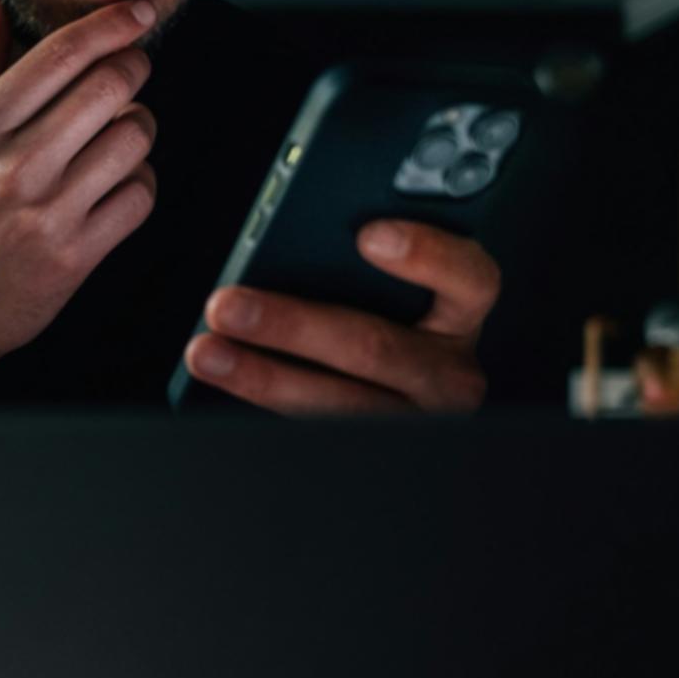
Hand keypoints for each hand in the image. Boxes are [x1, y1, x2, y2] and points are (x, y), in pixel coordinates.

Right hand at [0, 0, 159, 414]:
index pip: (59, 56)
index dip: (110, 24)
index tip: (134, 13)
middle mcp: (12, 168)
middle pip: (109, 88)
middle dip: (133, 68)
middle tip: (131, 70)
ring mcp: (47, 215)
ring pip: (134, 140)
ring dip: (139, 127)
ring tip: (120, 133)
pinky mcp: (75, 258)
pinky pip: (139, 198)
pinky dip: (139, 183)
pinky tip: (117, 184)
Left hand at [183, 220, 500, 413]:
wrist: (385, 397)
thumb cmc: (377, 314)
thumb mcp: (383, 283)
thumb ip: (359, 254)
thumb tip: (293, 229)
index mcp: (461, 312)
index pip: (471, 278)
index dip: (427, 254)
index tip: (367, 234)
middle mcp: (448, 371)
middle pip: (376, 346)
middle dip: (291, 325)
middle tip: (227, 304)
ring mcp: (413, 419)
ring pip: (338, 403)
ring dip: (261, 375)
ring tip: (207, 350)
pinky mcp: (371, 448)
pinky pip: (315, 430)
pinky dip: (263, 405)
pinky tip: (224, 380)